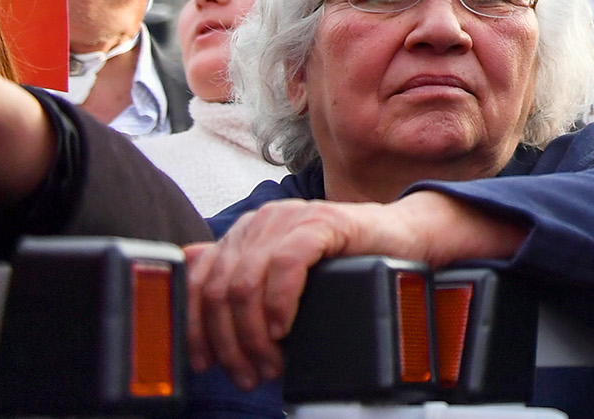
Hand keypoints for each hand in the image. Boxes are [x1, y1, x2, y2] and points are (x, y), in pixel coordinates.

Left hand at [185, 192, 521, 388]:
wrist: (404, 240)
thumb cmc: (345, 264)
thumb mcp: (283, 275)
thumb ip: (240, 271)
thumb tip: (188, 261)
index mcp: (246, 232)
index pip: (199, 279)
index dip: (193, 327)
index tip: (204, 364)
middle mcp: (261, 220)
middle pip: (220, 289)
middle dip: (230, 343)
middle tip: (249, 374)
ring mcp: (290, 218)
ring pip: (246, 283)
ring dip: (252, 335)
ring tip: (271, 363)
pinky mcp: (321, 222)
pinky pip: (285, 267)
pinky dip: (279, 305)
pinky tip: (285, 330)